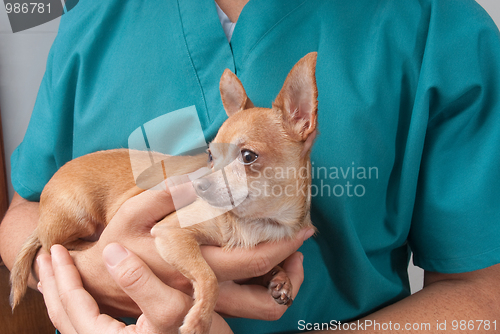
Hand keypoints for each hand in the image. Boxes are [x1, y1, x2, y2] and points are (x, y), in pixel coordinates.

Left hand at [38, 244, 232, 333]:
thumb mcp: (171, 307)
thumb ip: (139, 281)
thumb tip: (110, 251)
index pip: (73, 304)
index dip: (63, 275)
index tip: (55, 250)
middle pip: (64, 316)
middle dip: (53, 285)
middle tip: (45, 259)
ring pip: (73, 323)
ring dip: (63, 295)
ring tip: (57, 274)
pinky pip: (88, 324)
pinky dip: (79, 305)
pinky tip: (85, 294)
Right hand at [70, 180, 313, 317]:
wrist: (99, 281)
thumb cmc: (118, 243)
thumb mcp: (134, 212)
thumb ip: (165, 194)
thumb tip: (199, 177)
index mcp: (194, 265)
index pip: (253, 262)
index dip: (284, 247)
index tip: (305, 229)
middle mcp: (206, 292)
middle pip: (266, 297)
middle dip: (292, 273)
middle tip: (298, 249)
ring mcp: (206, 305)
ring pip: (259, 310)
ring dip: (280, 287)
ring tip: (284, 261)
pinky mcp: (203, 309)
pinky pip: (243, 310)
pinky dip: (260, 292)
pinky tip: (258, 271)